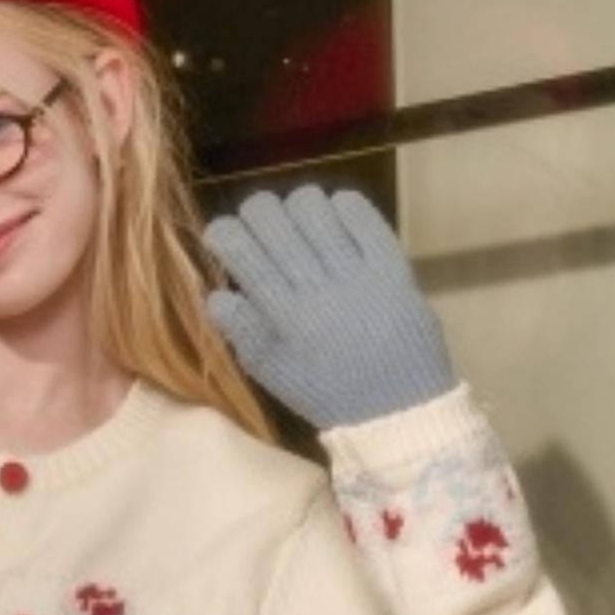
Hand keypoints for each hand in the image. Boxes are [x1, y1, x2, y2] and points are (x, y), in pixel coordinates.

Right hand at [203, 185, 458, 430]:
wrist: (399, 409)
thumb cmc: (330, 394)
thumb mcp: (276, 376)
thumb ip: (243, 333)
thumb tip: (215, 294)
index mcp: (282, 316)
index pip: (240, 250)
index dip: (223, 232)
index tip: (222, 236)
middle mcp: (315, 286)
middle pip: (270, 216)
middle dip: (255, 212)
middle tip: (260, 227)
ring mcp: (355, 271)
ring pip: (310, 204)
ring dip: (297, 208)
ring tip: (300, 227)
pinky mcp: (390, 262)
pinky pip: (358, 211)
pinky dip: (340, 207)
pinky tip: (336, 225)